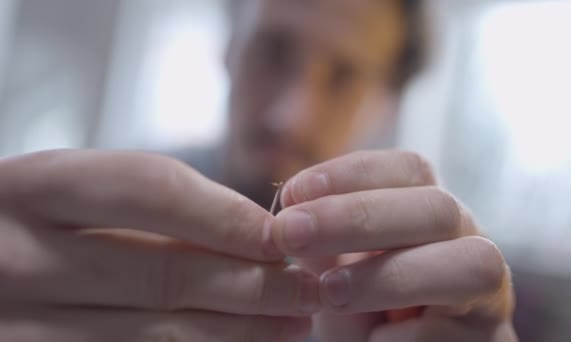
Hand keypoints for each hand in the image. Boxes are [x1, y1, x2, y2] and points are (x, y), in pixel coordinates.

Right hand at [0, 150, 317, 340]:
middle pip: (165, 273)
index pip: (154, 190)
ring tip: (293, 324)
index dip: (230, 216)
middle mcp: (17, 260)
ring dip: (240, 332)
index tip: (283, 238)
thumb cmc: (23, 226)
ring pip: (157, 337)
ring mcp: (19, 330)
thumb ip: (142, 206)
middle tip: (311, 289)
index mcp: (29, 188)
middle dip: (255, 285)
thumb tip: (249, 232)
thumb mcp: (63, 193)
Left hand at [272, 150, 516, 341]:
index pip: (409, 169)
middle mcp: (468, 240)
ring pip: (470, 265)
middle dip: (358, 217)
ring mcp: (487, 293)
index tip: (293, 194)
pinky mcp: (487, 340)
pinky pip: (458, 332)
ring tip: (329, 292)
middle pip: (437, 208)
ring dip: (390, 276)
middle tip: (292, 233)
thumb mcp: (339, 267)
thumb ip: (322, 242)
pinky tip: (371, 338)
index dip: (351, 174)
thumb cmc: (369, 305)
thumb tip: (287, 219)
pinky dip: (408, 335)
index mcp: (430, 210)